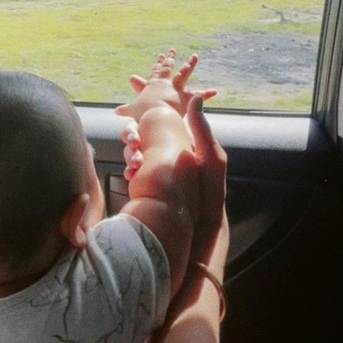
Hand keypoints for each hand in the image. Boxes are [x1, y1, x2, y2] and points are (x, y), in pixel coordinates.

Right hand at [116, 48, 215, 121]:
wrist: (155, 116)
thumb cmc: (143, 114)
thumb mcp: (132, 111)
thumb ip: (126, 110)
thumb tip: (116, 111)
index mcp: (153, 85)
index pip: (155, 72)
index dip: (157, 65)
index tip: (160, 56)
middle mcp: (165, 83)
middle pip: (168, 68)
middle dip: (169, 59)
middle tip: (172, 50)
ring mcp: (176, 88)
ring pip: (183, 73)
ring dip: (189, 65)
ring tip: (195, 57)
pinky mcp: (186, 97)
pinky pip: (198, 95)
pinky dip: (207, 94)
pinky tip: (215, 91)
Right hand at [122, 96, 226, 274]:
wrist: (197, 243)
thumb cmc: (209, 201)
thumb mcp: (212, 163)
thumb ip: (203, 132)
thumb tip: (196, 99)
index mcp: (185, 150)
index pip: (160, 126)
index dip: (146, 124)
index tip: (138, 127)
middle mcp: (169, 159)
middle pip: (144, 139)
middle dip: (134, 139)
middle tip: (132, 145)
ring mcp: (156, 176)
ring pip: (135, 154)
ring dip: (131, 154)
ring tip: (133, 162)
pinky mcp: (145, 191)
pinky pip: (132, 174)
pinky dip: (129, 171)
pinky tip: (130, 174)